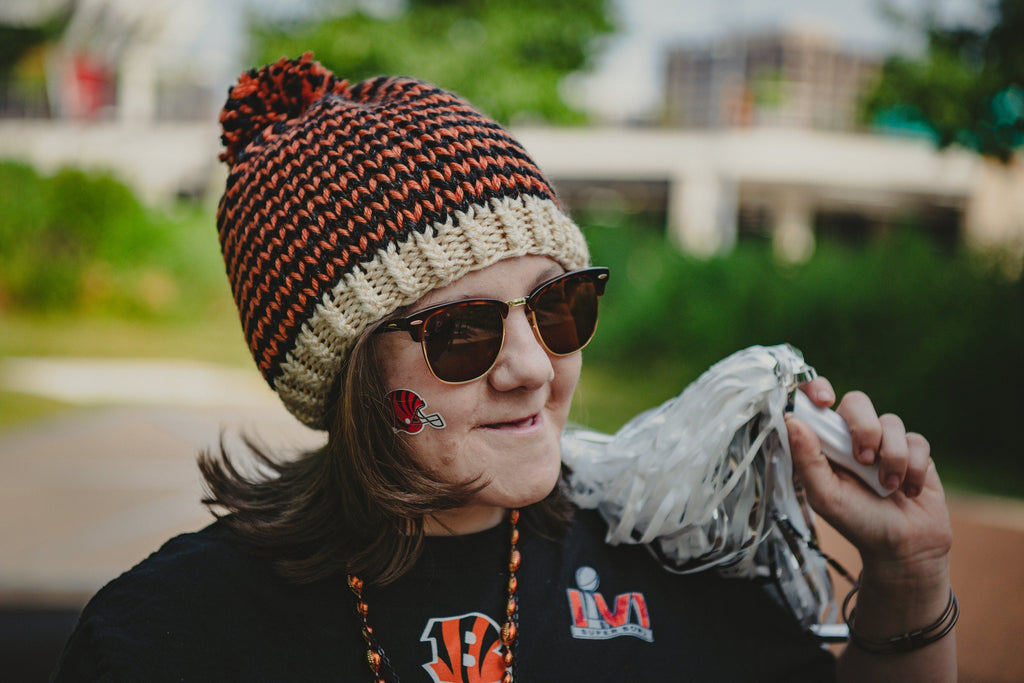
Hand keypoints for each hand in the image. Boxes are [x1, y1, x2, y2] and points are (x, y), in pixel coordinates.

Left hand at [785, 377, 951, 583]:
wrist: (905, 548)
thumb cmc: (857, 522)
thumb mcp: (825, 496)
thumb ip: (807, 460)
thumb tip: (792, 420)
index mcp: (825, 443)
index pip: (816, 402)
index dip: (816, 389)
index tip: (824, 400)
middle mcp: (853, 437)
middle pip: (857, 402)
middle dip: (864, 427)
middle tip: (863, 459)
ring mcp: (886, 441)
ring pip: (891, 422)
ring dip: (891, 457)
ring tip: (888, 486)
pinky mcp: (915, 451)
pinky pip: (917, 440)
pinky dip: (914, 467)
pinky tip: (909, 489)